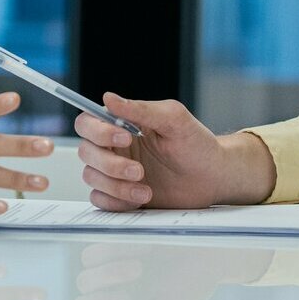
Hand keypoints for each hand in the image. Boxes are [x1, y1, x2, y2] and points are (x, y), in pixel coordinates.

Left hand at [70, 243, 271, 299]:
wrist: (211, 252)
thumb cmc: (192, 286)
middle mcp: (113, 280)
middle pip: (83, 284)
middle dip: (105, 282)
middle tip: (137, 277)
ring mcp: (115, 254)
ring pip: (88, 261)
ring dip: (112, 264)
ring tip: (141, 263)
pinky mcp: (122, 232)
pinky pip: (102, 238)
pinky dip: (119, 245)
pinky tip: (144, 247)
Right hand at [72, 93, 274, 210]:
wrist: (212, 177)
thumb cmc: (196, 144)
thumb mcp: (174, 119)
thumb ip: (141, 109)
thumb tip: (109, 98)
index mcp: (121, 125)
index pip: (87, 123)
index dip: (98, 131)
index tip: (126, 138)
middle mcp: (114, 148)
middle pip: (86, 152)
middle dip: (111, 164)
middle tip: (140, 170)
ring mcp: (115, 173)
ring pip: (91, 178)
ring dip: (116, 186)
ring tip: (146, 189)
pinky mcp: (120, 195)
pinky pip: (100, 200)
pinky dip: (115, 201)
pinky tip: (140, 198)